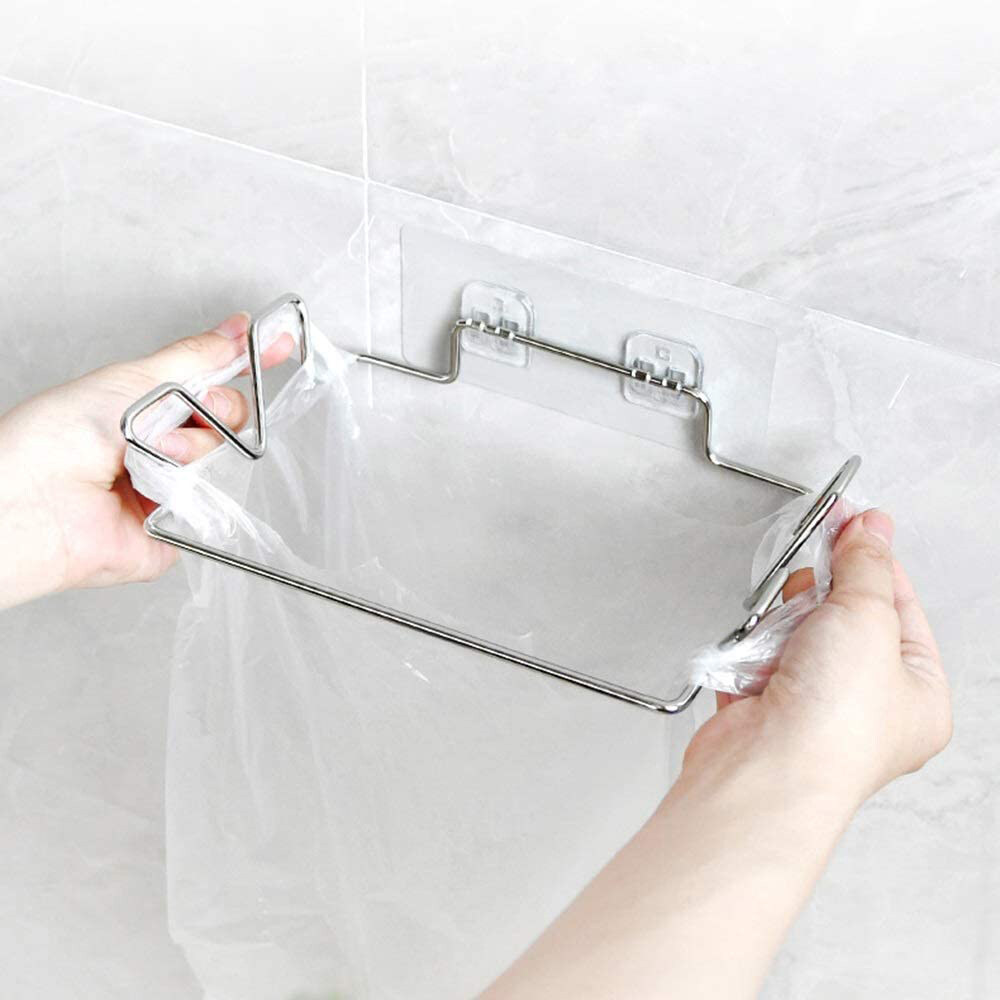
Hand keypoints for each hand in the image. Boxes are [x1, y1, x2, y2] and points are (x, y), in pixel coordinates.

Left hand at [0, 312, 294, 608]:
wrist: (35, 501)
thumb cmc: (56, 436)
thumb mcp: (133, 378)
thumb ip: (195, 357)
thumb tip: (236, 330)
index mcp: (149, 405)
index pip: (212, 380)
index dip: (248, 361)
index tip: (280, 342)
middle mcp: (162, 445)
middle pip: (228, 417)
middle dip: (215, 407)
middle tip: (185, 409)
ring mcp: (172, 486)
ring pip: (220, 458)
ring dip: (190, 448)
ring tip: (148, 455)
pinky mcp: (178, 529)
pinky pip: (211, 506)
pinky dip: (187, 494)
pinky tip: (155, 490)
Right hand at [484, 510, 951, 999]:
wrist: (762, 773)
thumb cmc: (832, 726)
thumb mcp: (867, 618)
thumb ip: (866, 564)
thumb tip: (871, 527)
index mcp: (918, 693)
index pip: (900, 603)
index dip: (874, 559)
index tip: (852, 521)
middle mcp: (870, 704)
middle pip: (844, 615)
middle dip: (820, 600)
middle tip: (813, 597)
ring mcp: (815, 707)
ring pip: (796, 631)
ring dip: (782, 629)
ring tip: (784, 645)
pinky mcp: (767, 708)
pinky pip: (757, 656)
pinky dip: (751, 655)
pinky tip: (756, 669)